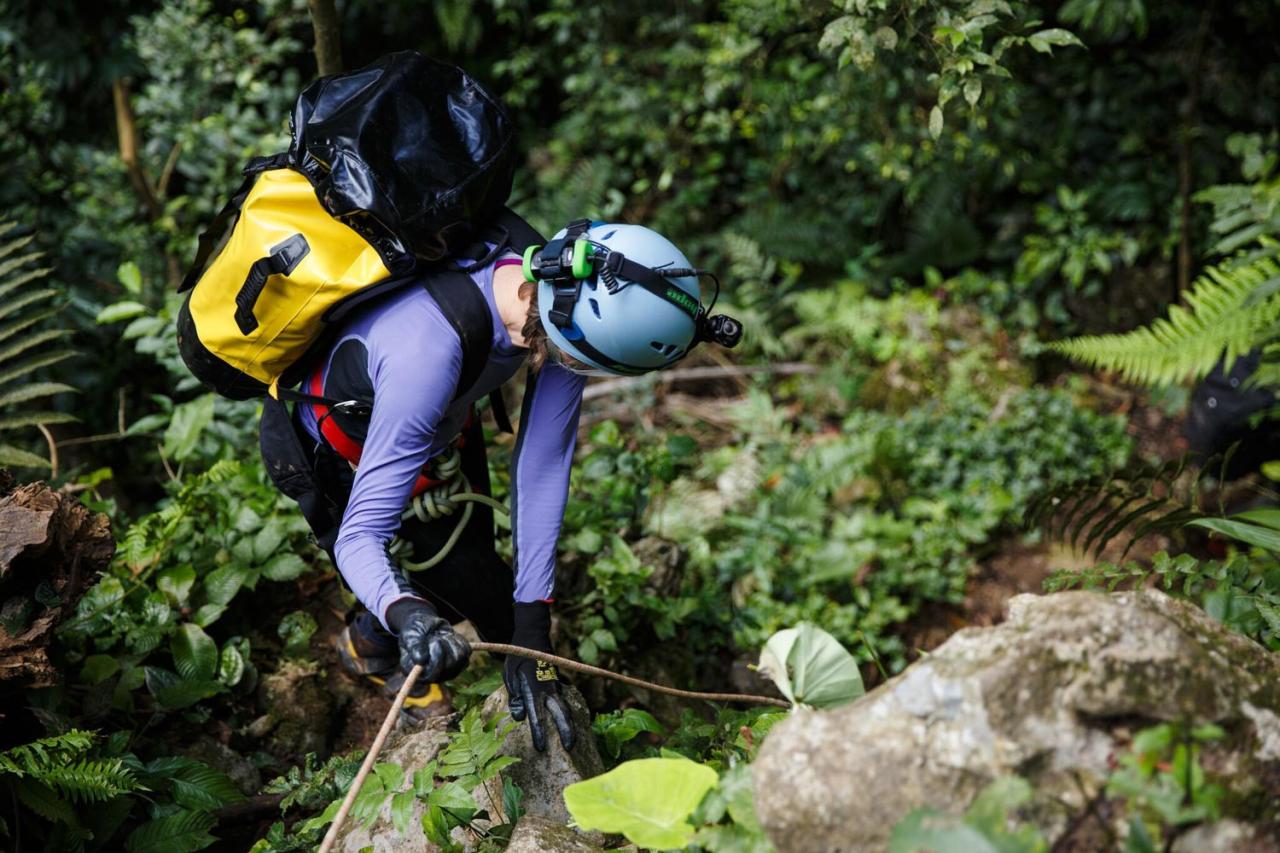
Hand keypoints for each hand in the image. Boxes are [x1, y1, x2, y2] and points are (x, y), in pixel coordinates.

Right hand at [386, 598, 470, 682]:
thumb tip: (421, 660)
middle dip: (444, 647)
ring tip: (440, 636)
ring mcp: (447, 670)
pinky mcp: (459, 661)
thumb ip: (415, 647)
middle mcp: (433, 675)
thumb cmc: (415, 631)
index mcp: (418, 673)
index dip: (436, 659)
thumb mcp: (411, 636)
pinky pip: (466, 651)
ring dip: (450, 642)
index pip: (432, 675)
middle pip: (449, 666)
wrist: (426, 625)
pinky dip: (459, 640)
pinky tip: (449, 637)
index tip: (435, 641)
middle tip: (436, 637)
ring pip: (459, 658)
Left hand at [504, 602, 574, 751]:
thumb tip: (520, 717)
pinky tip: (568, 722)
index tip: (541, 748)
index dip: (539, 734)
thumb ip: (515, 697)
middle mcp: (548, 690)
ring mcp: (556, 686)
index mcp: (534, 690)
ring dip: (570, 724)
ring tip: (572, 739)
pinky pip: (565, 700)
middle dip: (566, 732)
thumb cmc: (518, 658)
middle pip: (561, 714)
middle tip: (570, 748)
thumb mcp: (509, 676)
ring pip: (566, 707)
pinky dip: (568, 712)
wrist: (533, 637)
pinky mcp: (558, 683)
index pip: (537, 717)